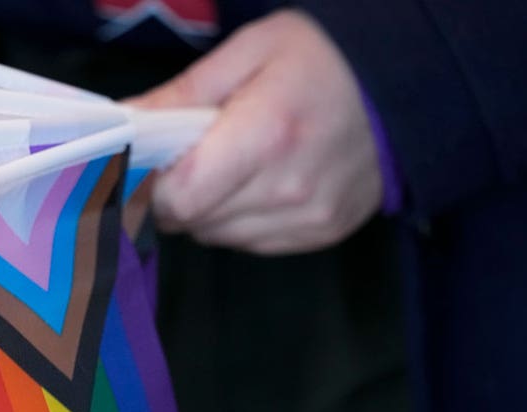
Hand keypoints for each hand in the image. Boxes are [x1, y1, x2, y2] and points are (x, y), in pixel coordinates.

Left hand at [131, 11, 382, 254]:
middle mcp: (287, 188)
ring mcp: (308, 217)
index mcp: (264, 137)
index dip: (153, 186)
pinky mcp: (322, 234)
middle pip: (193, 222)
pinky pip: (253, 244)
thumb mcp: (248, 52)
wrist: (406, 84)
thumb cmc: (322, 58)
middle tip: (190, 158)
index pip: (180, 197)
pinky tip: (260, 183)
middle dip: (176, 195)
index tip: (151, 164)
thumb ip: (180, 95)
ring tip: (231, 166)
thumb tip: (120, 124)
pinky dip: (241, 221)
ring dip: (208, 210)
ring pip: (219, 237)